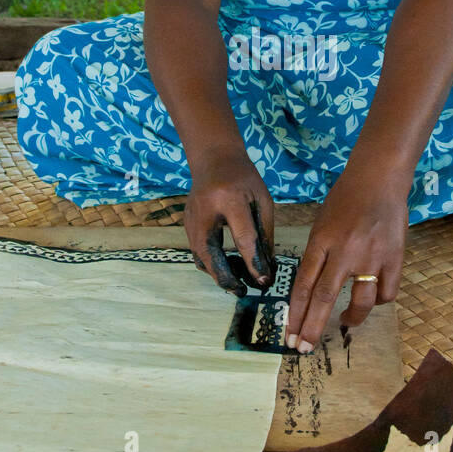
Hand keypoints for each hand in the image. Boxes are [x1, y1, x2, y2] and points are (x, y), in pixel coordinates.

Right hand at [185, 149, 275, 295]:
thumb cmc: (244, 178)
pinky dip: (211, 264)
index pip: (243, 239)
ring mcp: (191, 218)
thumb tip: (266, 266)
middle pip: (212, 254)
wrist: (214, 159)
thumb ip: (264, 233)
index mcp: (230, 199)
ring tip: (237, 283)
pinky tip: (226, 268)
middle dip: (226, 278)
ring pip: (200, 257)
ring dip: (217, 274)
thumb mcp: (262, 199)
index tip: (264, 281)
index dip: (254, 263)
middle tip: (243, 292)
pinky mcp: (185, 224)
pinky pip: (197, 251)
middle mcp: (205, 211)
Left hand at [285, 170, 408, 351]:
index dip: (295, 315)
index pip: (303, 286)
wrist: (379, 178)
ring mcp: (371, 256)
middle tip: (303, 349)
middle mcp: (344, 252)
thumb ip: (318, 254)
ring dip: (350, 320)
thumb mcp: (321, 223)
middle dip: (312, 329)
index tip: (289, 335)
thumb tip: (311, 289)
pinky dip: (379, 301)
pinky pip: (387, 293)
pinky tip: (373, 299)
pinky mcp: (394, 258)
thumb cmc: (346, 198)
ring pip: (361, 303)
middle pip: (323, 299)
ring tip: (345, 324)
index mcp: (321, 242)